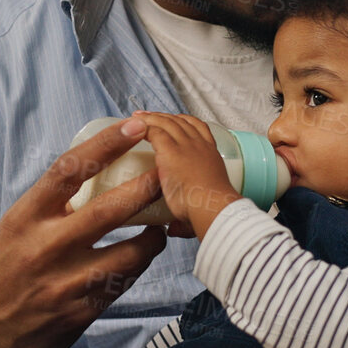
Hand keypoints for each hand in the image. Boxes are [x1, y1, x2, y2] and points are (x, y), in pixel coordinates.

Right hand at [0, 115, 170, 347]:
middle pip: (108, 210)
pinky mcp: (79, 314)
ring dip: (152, 237)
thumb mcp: (14, 229)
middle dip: (145, 187)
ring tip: (160, 225)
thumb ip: (51, 206)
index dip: (106, 144)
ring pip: (128, 254)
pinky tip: (140, 258)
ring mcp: (64, 284)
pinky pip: (122, 285)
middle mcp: (44, 247)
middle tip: (169, 172)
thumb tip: (95, 172)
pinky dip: (136, 268)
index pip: (70, 170)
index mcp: (25, 218)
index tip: (134, 127)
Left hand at [137, 112, 240, 239]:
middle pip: (180, 121)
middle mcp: (199, 145)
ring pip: (166, 122)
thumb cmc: (211, 213)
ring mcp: (186, 145)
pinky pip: (154, 130)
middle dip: (163, 117)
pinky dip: (144, 126)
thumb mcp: (202, 208)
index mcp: (210, 155)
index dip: (183, 122)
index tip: (171, 123)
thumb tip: (173, 230)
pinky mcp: (170, 150)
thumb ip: (184, 220)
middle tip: (147, 118)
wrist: (213, 209)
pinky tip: (133, 126)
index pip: (198, 128)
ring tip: (136, 118)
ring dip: (150, 118)